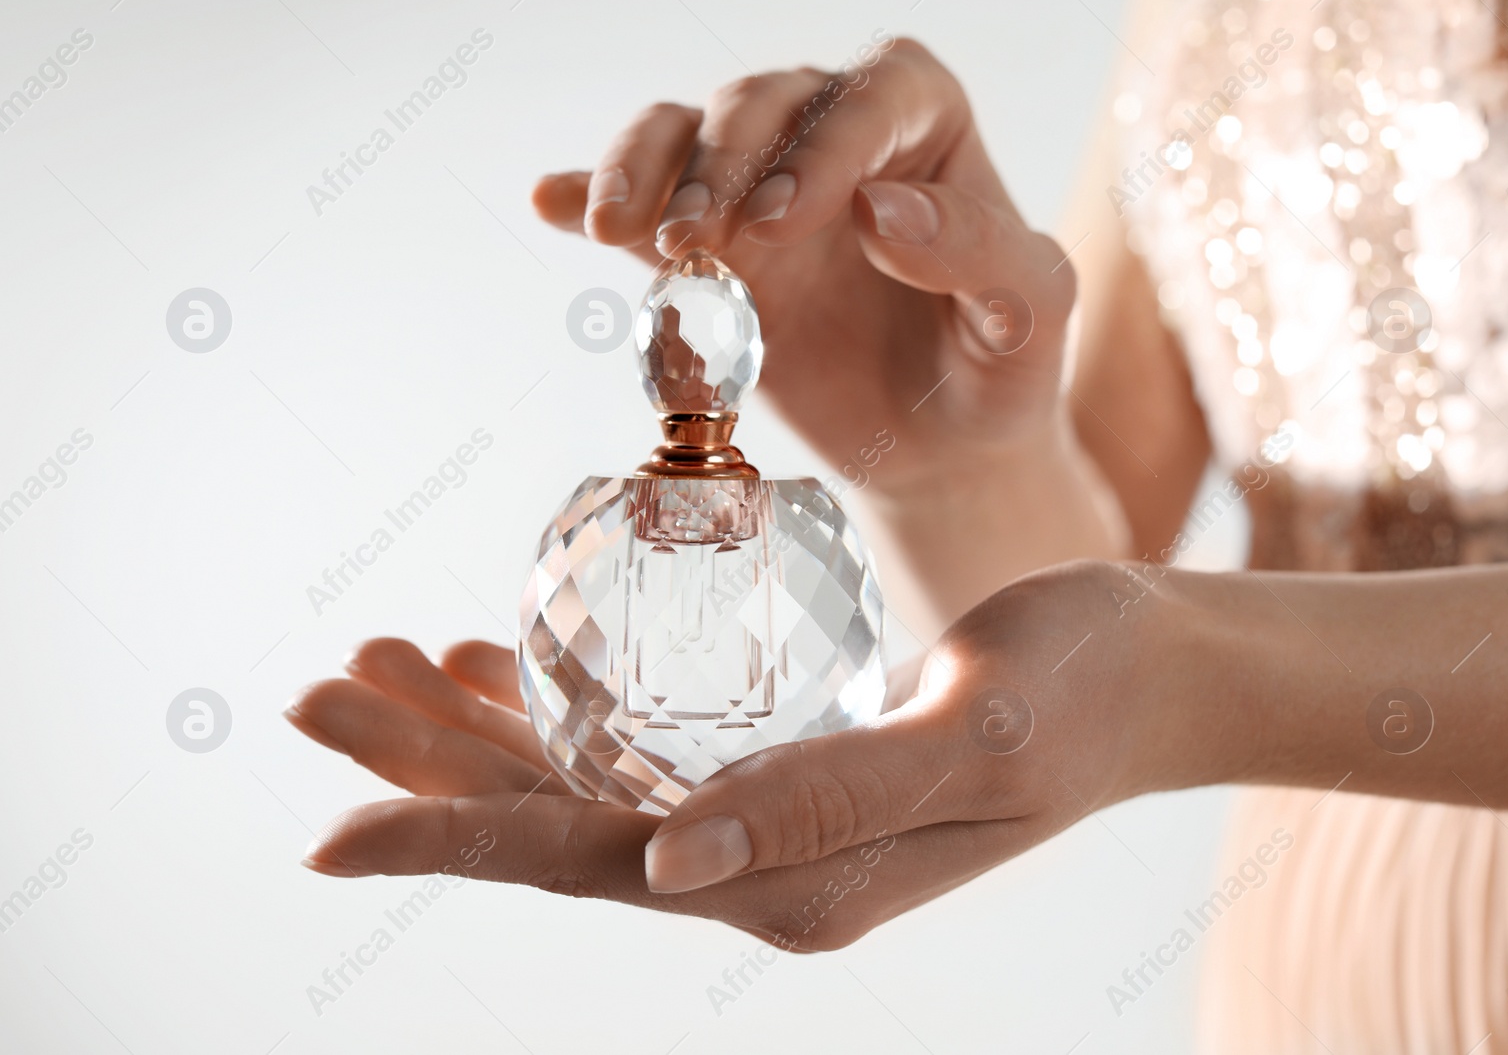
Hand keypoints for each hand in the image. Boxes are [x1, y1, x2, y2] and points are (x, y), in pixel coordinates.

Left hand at [288, 561, 1169, 950]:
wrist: (1154, 677)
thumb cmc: (1082, 691)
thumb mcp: (972, 737)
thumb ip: (829, 800)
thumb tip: (669, 863)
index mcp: (797, 883)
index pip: (586, 864)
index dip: (452, 838)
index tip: (327, 831)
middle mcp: (763, 869)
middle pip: (556, 826)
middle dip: (430, 765)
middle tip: (316, 692)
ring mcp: (767, 828)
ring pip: (583, 787)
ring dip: (478, 731)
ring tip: (384, 659)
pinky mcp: (780, 776)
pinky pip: (638, 756)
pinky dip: (560, 711)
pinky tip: (504, 665)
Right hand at [534, 37, 1079, 500]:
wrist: (940, 449)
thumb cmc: (998, 372)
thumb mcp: (1030, 317)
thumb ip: (978, 254)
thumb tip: (880, 209)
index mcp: (926, 129)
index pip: (873, 96)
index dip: (826, 144)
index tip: (789, 218)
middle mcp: (834, 139)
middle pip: (762, 101)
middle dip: (723, 160)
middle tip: (706, 236)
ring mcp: (758, 191)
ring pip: (684, 135)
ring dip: (646, 170)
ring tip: (619, 230)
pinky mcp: (709, 253)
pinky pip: (643, 212)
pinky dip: (588, 195)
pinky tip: (550, 204)